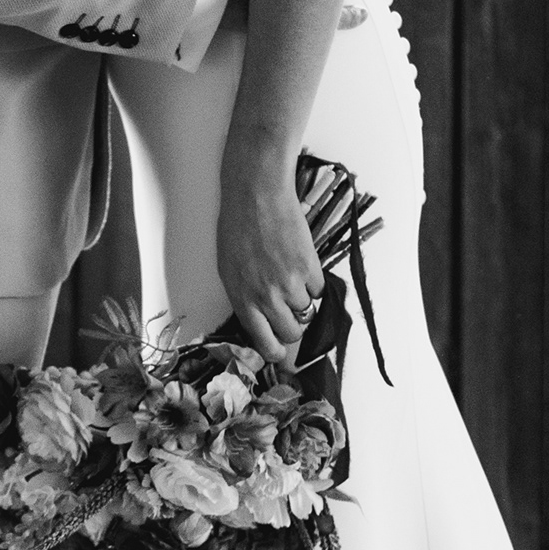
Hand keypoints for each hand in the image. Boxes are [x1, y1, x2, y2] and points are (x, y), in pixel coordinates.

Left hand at [217, 154, 325, 363]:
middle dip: (295, 326)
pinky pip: (319, 289)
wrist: (257, 196)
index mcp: (242, 299)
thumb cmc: (238, 227)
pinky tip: (300, 261)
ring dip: (304, 298)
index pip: (263, 342)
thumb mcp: (230, 269)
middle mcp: (265, 297)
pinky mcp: (309, 269)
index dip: (276, 352)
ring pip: (307, 311)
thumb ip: (246, 297)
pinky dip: (314, 280)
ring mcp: (289, 284)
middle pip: (292, 332)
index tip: (281, 353)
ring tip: (292, 274)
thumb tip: (262, 319)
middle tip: (293, 312)